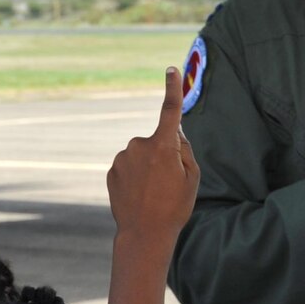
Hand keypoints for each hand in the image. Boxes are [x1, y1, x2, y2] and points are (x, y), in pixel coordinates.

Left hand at [108, 67, 199, 242]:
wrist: (144, 234)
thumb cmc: (175, 207)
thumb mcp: (193, 178)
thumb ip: (184, 150)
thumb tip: (174, 135)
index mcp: (163, 146)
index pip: (170, 110)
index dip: (172, 88)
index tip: (171, 69)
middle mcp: (139, 145)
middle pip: (157, 141)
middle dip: (164, 155)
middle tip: (170, 183)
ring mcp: (123, 158)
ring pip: (142, 155)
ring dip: (148, 168)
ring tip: (153, 193)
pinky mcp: (112, 170)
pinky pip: (129, 167)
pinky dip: (135, 178)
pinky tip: (140, 196)